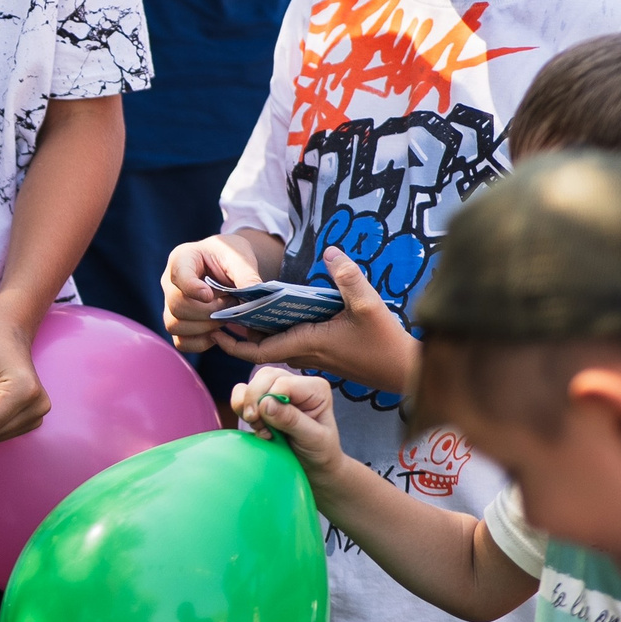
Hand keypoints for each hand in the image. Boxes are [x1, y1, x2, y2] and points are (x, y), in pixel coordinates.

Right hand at [163, 234, 267, 353]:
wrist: (226, 265)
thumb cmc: (230, 256)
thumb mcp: (240, 258)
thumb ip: (247, 276)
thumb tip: (257, 298)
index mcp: (182, 258)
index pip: (178, 276)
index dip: (192, 289)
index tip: (209, 295)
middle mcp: (170, 282)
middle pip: (177, 306)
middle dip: (208, 311)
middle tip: (231, 305)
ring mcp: (170, 304)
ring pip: (174, 325)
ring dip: (203, 327)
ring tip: (224, 318)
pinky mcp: (178, 322)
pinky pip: (180, 341)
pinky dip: (199, 342)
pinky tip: (217, 333)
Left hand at [210, 247, 420, 395]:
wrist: (404, 370)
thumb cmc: (385, 343)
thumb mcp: (369, 305)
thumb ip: (348, 278)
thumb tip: (330, 251)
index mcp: (308, 343)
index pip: (260, 351)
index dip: (234, 344)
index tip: (217, 330)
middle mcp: (306, 353)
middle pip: (263, 347)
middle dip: (241, 332)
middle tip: (223, 309)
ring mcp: (315, 355)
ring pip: (277, 345)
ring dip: (260, 331)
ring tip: (244, 307)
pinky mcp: (324, 354)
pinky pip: (292, 343)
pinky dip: (279, 331)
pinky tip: (279, 312)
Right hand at [232, 367, 345, 481]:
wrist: (314, 466)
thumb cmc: (320, 450)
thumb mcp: (313, 438)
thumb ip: (291, 420)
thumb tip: (265, 404)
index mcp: (315, 388)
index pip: (284, 383)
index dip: (269, 400)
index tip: (265, 426)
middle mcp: (297, 383)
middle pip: (265, 377)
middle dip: (255, 400)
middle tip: (256, 424)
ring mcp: (279, 389)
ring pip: (252, 383)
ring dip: (248, 406)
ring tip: (260, 427)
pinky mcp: (264, 398)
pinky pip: (242, 393)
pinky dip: (242, 408)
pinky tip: (256, 426)